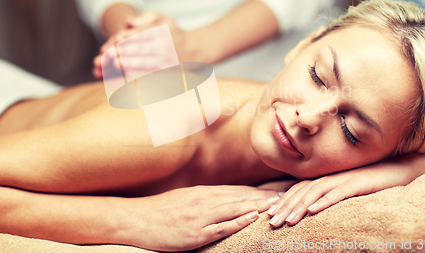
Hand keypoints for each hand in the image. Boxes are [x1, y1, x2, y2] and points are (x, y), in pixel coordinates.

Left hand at [93, 11, 193, 78]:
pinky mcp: (165, 72)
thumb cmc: (172, 32)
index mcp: (162, 32)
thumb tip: (128, 21)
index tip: (115, 39)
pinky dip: (137, 75)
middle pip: (142, 49)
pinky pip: (150, 74)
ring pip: (145, 63)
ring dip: (129, 64)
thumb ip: (146, 16)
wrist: (192, 50)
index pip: (143, 34)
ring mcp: (165, 61)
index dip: (128, 37)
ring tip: (115, 64)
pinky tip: (125, 75)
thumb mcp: (163, 18)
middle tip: (108, 54)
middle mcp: (164, 47)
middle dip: (124, 52)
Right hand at [123, 185, 279, 250]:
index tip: (276, 191)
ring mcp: (201, 217)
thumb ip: (206, 199)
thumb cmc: (162, 210)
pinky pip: (221, 227)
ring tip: (277, 205)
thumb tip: (225, 199)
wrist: (138, 219)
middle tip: (286, 196)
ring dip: (257, 206)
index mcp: (204, 193)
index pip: (238, 191)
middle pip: (241, 197)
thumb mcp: (186, 198)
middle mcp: (206, 201)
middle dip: (264, 197)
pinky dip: (238, 221)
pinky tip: (252, 218)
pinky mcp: (196, 233)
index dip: (258, 192)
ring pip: (235, 209)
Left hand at [266, 156, 421, 227]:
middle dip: (285, 207)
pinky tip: (313, 211)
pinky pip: (338, 193)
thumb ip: (330, 196)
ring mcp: (343, 179)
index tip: (269, 214)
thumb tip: (313, 210)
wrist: (398, 170)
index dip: (283, 201)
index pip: (299, 189)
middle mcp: (331, 177)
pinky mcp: (357, 183)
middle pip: (302, 191)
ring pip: (315, 192)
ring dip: (300, 207)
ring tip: (287, 221)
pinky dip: (324, 201)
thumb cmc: (372, 183)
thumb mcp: (347, 190)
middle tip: (271, 222)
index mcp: (326, 178)